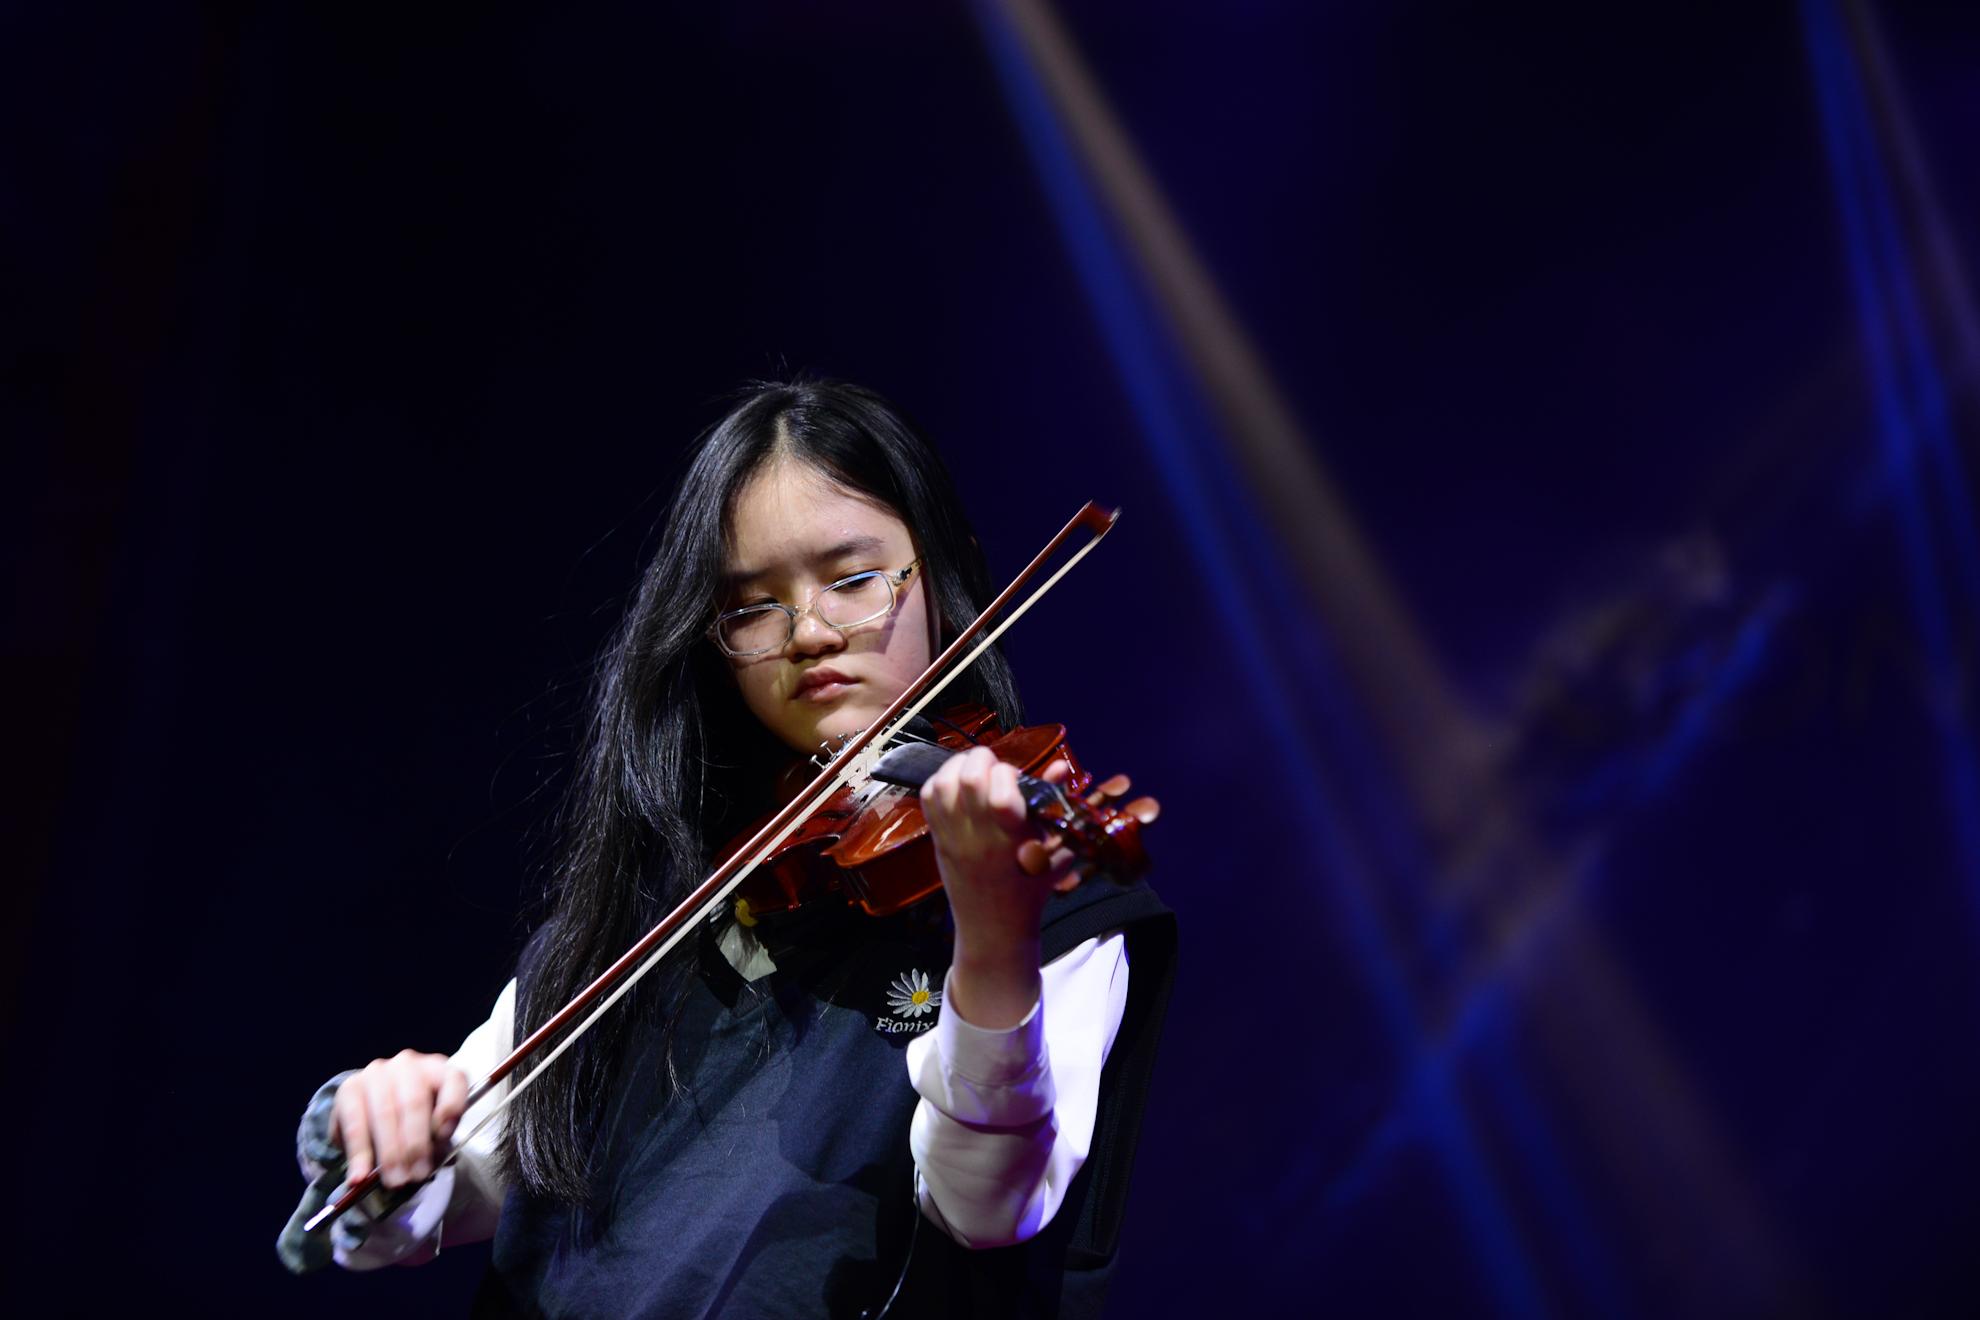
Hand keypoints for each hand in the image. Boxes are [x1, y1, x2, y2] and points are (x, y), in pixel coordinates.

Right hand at [331, 1050, 468, 1188]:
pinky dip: (358, 1153)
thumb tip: (428, 1160)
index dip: (451, 1108)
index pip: (454, 1080)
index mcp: (439, 1069)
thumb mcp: (433, 1126)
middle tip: (416, 1176)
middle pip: (414, 1102)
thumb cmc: (413, 1120)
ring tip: (394, 1181)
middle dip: (415, 1145)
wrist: (372, 1106)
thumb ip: (437, 1137)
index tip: (443, 1136)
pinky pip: (354, 1123)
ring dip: (389, 1153)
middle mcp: (408, 1064)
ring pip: (384, 1114)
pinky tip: (359, 1176)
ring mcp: (377, 1072)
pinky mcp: (349, 1088)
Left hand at [919, 747, 1076, 1027]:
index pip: (1001, 794)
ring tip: (976, 770)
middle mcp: (977, 836)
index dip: (1009, 773)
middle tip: (995, 768)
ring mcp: (953, 837)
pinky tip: (958, 783)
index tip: (1017, 780)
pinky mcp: (938, 839)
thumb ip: (1056, 805)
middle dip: (983, 759)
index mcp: (1010, 841)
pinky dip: (941, 780)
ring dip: (960, 765)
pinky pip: (928, 797)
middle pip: (968, 779)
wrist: (993, 928)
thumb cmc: (1031, 890)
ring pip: (943, 783)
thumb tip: (1059, 767)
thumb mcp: (1055, 851)